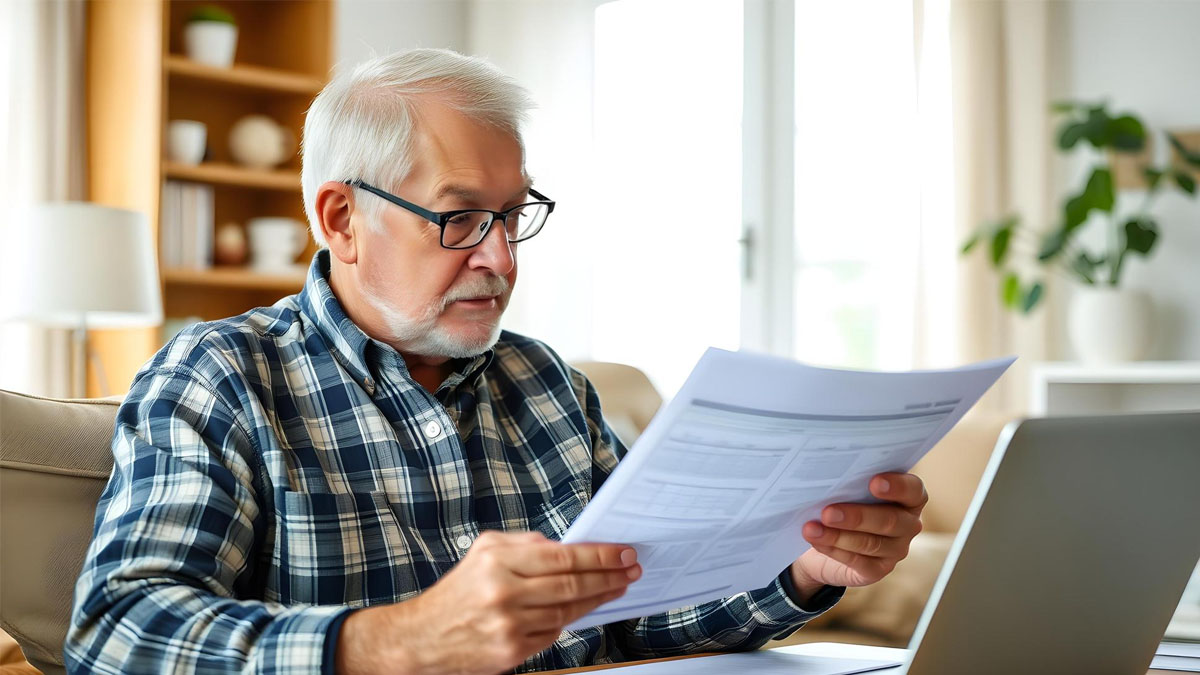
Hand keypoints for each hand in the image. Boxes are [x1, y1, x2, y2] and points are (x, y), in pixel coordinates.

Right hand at [335, 530, 640, 674]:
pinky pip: (553, 632)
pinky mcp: (512, 651)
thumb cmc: (458, 591)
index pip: (562, 556)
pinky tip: (578, 610)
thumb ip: (525, 544)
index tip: (623, 552)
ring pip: (568, 611)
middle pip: (572, 585)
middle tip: (632, 570)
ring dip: (598, 599)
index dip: (599, 556)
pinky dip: (567, 620)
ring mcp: (509, 625)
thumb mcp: (484, 551)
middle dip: (609, 577)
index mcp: (497, 561)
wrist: (422, 638)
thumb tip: (568, 546)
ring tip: (616, 587)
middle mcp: (504, 593)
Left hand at [789, 472, 926, 599]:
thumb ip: (848, 483)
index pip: (913, 490)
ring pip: (871, 544)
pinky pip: (858, 562)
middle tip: (828, 512)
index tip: (874, 482)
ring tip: (812, 528)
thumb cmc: (840, 504)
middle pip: (890, 520)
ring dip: (838, 536)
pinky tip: (816, 541)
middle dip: (857, 516)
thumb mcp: (845, 490)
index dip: (898, 486)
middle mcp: (907, 524)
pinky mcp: (878, 570)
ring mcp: (896, 549)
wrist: (820, 544)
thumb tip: (828, 476)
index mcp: (907, 497)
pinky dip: (834, 550)